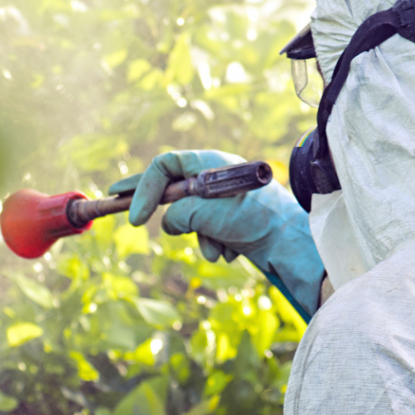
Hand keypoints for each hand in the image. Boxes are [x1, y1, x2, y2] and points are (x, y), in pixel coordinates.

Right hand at [116, 150, 324, 319]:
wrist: (292, 244)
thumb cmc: (255, 220)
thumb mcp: (206, 213)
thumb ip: (178, 215)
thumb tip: (169, 224)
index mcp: (210, 164)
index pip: (165, 166)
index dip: (143, 188)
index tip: (133, 216)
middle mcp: (216, 178)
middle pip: (172, 188)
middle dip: (158, 207)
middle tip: (121, 205)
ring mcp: (223, 201)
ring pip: (190, 220)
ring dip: (199, 238)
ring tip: (218, 245)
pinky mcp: (232, 222)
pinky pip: (207, 234)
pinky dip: (214, 245)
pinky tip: (233, 250)